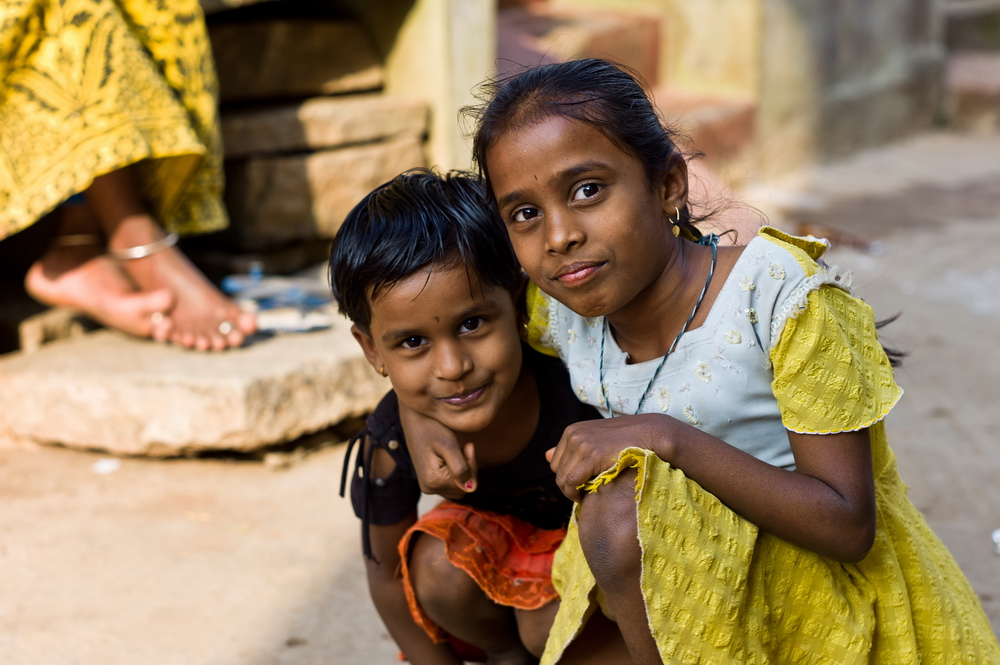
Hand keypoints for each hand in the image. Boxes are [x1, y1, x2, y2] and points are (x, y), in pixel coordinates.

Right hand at [398, 402, 477, 498]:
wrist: (415, 422)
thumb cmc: (432, 429)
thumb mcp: (449, 445)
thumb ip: (461, 468)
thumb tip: (471, 488)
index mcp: (434, 481)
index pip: (468, 484)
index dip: (472, 465)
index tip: (467, 446)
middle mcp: (429, 488)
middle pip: (463, 488)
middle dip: (468, 469)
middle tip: (462, 448)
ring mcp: (428, 487)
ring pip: (458, 487)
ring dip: (463, 470)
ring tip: (455, 452)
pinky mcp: (429, 482)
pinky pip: (451, 484)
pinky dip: (456, 472)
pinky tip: (450, 458)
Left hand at [547, 413, 677, 501]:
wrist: (647, 434)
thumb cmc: (623, 440)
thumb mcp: (593, 440)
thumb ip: (570, 449)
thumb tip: (545, 455)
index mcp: (571, 431)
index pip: (555, 462)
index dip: (566, 477)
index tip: (580, 485)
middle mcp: (573, 435)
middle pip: (557, 471)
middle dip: (568, 486)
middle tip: (583, 493)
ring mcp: (581, 444)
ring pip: (562, 478)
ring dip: (571, 492)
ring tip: (584, 496)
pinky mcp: (592, 455)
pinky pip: (572, 481)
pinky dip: (575, 493)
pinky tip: (585, 496)